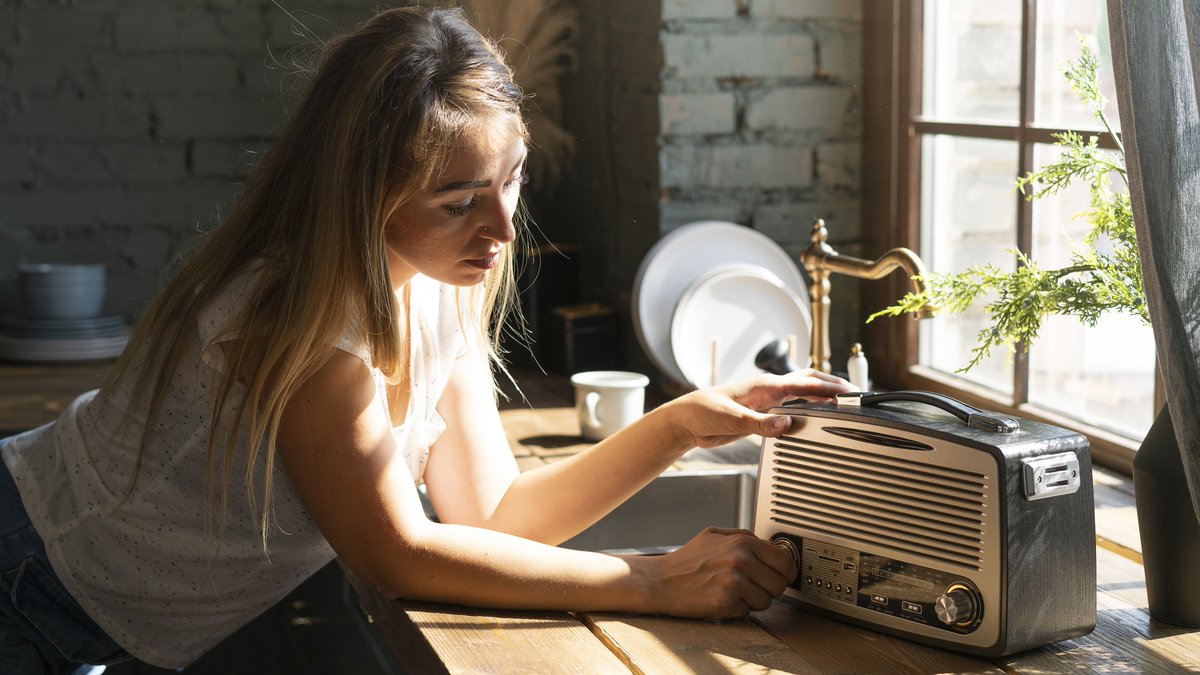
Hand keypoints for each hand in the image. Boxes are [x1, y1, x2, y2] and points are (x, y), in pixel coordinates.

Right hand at [634, 527, 796, 619]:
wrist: (661, 581)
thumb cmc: (687, 559)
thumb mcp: (714, 535)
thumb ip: (744, 536)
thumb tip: (771, 546)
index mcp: (742, 542)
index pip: (785, 560)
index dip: (785, 571)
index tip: (779, 575)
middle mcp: (741, 561)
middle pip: (779, 584)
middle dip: (768, 587)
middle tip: (751, 585)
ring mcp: (734, 583)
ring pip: (766, 601)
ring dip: (753, 600)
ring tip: (733, 591)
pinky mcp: (726, 603)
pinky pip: (748, 612)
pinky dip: (737, 609)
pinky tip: (721, 598)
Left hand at [665, 370, 852, 448]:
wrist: (686, 421)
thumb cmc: (703, 412)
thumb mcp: (733, 419)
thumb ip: (760, 423)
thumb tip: (787, 424)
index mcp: (765, 386)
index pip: (805, 383)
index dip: (829, 387)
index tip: (850, 392)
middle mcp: (768, 390)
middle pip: (808, 382)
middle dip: (831, 386)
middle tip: (855, 395)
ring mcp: (766, 401)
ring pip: (801, 393)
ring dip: (821, 395)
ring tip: (842, 403)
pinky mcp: (761, 414)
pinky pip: (791, 408)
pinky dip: (807, 409)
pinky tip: (814, 417)